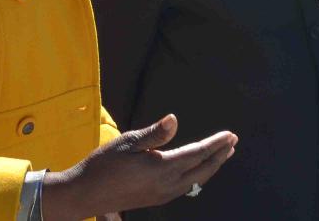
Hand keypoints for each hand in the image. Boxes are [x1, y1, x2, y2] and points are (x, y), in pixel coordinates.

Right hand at [41, 114, 237, 220]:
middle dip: (219, 156)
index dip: (215, 144)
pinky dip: (198, 176)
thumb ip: (154, 133)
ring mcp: (162, 194)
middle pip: (202, 170)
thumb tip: (174, 119)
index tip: (230, 135)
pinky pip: (185, 187)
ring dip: (211, 167)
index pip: (197, 154)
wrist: (86, 194)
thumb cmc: (104, 163)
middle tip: (233, 142)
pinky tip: (196, 171)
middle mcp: (167, 185)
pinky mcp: (155, 199)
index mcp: (163, 169)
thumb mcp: (128, 142)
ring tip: (222, 155)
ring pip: (196, 181)